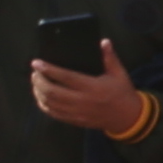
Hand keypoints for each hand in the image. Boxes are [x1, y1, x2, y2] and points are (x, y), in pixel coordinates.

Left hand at [28, 41, 144, 134]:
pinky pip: (54, 114)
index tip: (36, 63)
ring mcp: (77, 113)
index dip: (49, 70)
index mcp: (92, 87)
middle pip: (52, 92)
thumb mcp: (119, 74)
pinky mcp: (75, 121)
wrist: (128, 118)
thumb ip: (109, 57)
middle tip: (34, 72)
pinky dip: (44, 105)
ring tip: (35, 82)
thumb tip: (104, 41)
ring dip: (38, 92)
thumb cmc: (122, 93)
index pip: (65, 77)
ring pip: (50, 104)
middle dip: (39, 81)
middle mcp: (82, 101)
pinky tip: (40, 97)